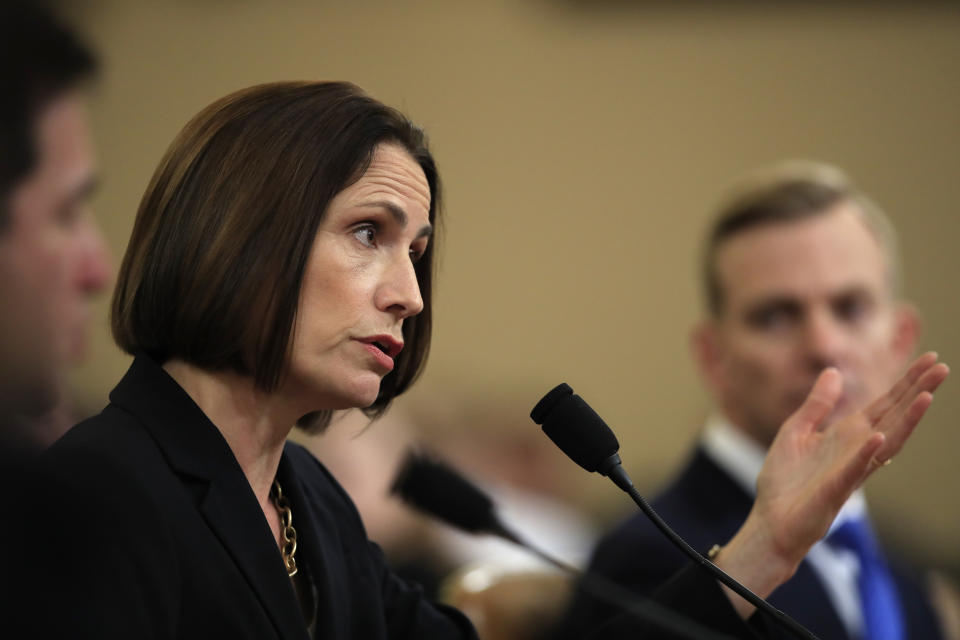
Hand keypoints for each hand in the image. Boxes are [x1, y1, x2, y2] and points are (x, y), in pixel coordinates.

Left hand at [714, 352, 948, 616]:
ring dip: (907, 420)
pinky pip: (856, 469)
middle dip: (917, 392)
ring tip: (927, 396)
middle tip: (942, 367)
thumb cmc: (784, 481)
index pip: (884, 404)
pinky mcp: (835, 489)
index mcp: (847, 434)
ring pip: (887, 441)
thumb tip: (834, 371)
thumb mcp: (796, 431)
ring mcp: (850, 469)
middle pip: (894, 416)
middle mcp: (857, 449)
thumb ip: (817, 404)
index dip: (906, 382)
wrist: (771, 522)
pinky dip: (868, 453)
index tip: (929, 358)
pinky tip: (880, 437)